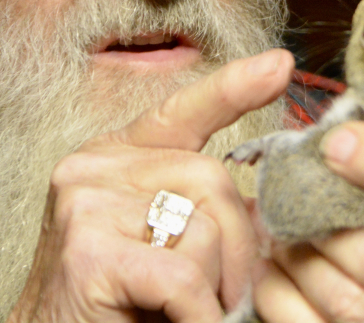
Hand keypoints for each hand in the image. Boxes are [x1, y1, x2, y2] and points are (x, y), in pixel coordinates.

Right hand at [7, 49, 295, 322]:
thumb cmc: (113, 307)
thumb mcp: (160, 246)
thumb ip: (199, 215)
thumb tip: (265, 206)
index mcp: (112, 159)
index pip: (178, 112)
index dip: (231, 90)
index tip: (278, 65)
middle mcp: (92, 167)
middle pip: (211, 177)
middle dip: (240, 245)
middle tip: (231, 298)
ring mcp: (86, 203)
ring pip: (203, 227)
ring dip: (216, 287)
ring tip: (190, 314)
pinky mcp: (89, 251)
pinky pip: (184, 274)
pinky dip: (200, 313)